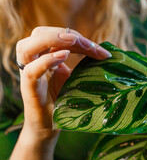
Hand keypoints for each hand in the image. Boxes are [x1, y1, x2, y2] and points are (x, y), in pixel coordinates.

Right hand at [16, 26, 110, 140]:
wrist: (51, 125)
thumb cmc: (63, 100)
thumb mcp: (75, 78)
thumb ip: (82, 64)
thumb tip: (105, 53)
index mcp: (43, 55)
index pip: (58, 36)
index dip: (80, 39)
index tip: (103, 53)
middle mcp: (32, 60)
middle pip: (41, 33)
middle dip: (68, 35)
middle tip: (91, 46)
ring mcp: (28, 73)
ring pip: (28, 46)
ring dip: (52, 39)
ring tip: (73, 42)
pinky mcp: (28, 88)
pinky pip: (31, 70)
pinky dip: (47, 60)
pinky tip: (63, 55)